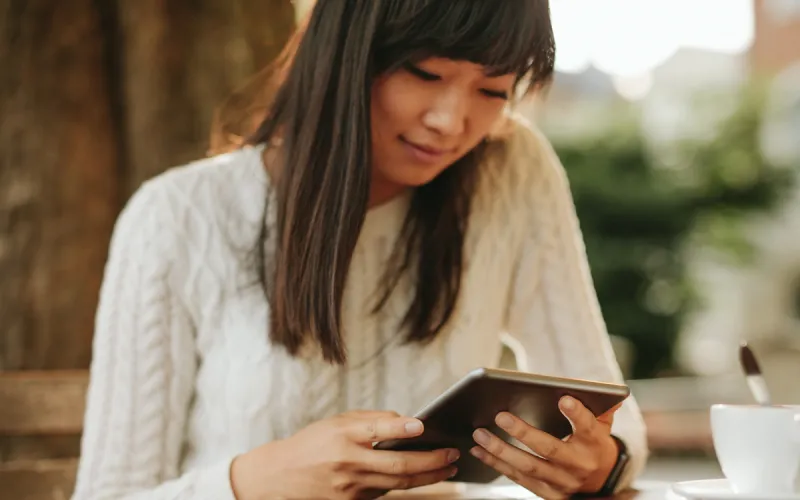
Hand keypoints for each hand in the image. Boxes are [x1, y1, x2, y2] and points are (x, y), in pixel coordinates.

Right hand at [230, 410, 459, 499]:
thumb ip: (372, 421)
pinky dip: (406, 485)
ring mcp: (351, 487)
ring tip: (448, 468)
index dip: (402, 429)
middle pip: (398, 466)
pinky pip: (385, 493)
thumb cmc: (312, 443)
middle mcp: (348, 462)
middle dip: (431, 461)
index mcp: (344, 435)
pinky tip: (422, 478)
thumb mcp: (338, 421)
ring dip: (428, 477)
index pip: (378, 430)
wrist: (281, 474)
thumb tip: (406, 422)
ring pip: (398, 484)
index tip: (423, 426)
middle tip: (452, 454)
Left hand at [469, 397, 622, 499]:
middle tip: (500, 416)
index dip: (577, 414)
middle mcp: (578, 465)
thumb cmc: (594, 442)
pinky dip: (497, 465)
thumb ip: (601, 406)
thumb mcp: (603, 424)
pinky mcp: (548, 493)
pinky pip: (519, 479)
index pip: (588, 427)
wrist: (602, 481)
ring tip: (480, 434)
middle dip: (523, 433)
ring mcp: (562, 482)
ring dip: (501, 451)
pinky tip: (480, 451)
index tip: (564, 399)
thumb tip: (605, 391)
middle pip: (549, 449)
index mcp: (594, 443)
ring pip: (528, 466)